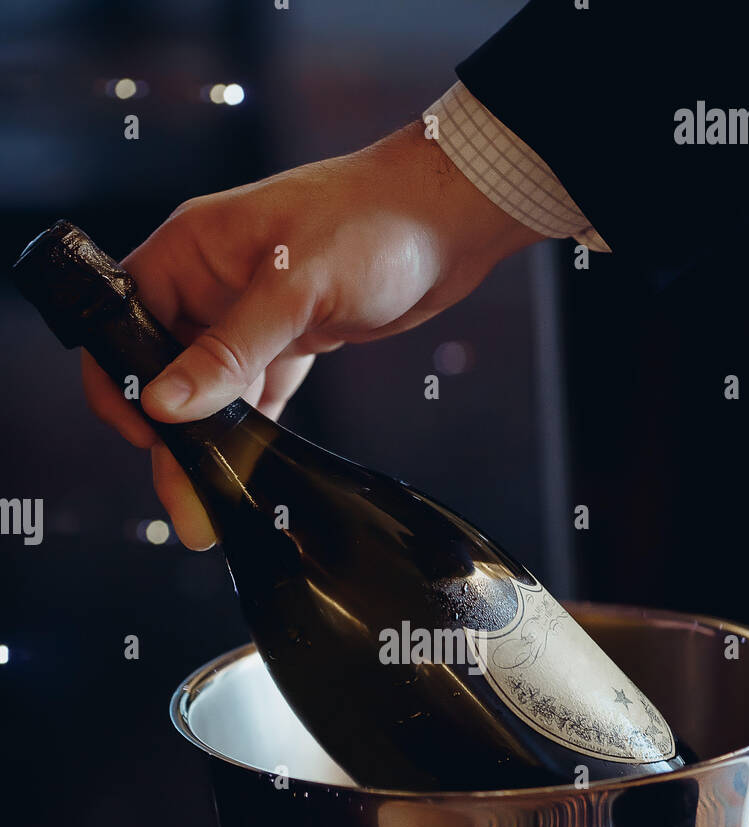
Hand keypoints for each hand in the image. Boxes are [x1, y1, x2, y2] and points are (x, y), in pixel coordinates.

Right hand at [82, 121, 543, 547]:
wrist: (450, 219)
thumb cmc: (376, 220)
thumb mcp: (295, 286)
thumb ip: (229, 350)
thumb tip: (166, 403)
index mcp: (192, 250)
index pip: (124, 318)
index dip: (121, 377)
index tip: (144, 433)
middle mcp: (211, 284)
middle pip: (164, 368)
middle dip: (171, 436)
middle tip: (184, 502)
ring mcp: (249, 316)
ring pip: (210, 393)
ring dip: (210, 447)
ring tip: (209, 508)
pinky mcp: (288, 342)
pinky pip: (254, 398)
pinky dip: (250, 435)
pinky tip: (245, 476)